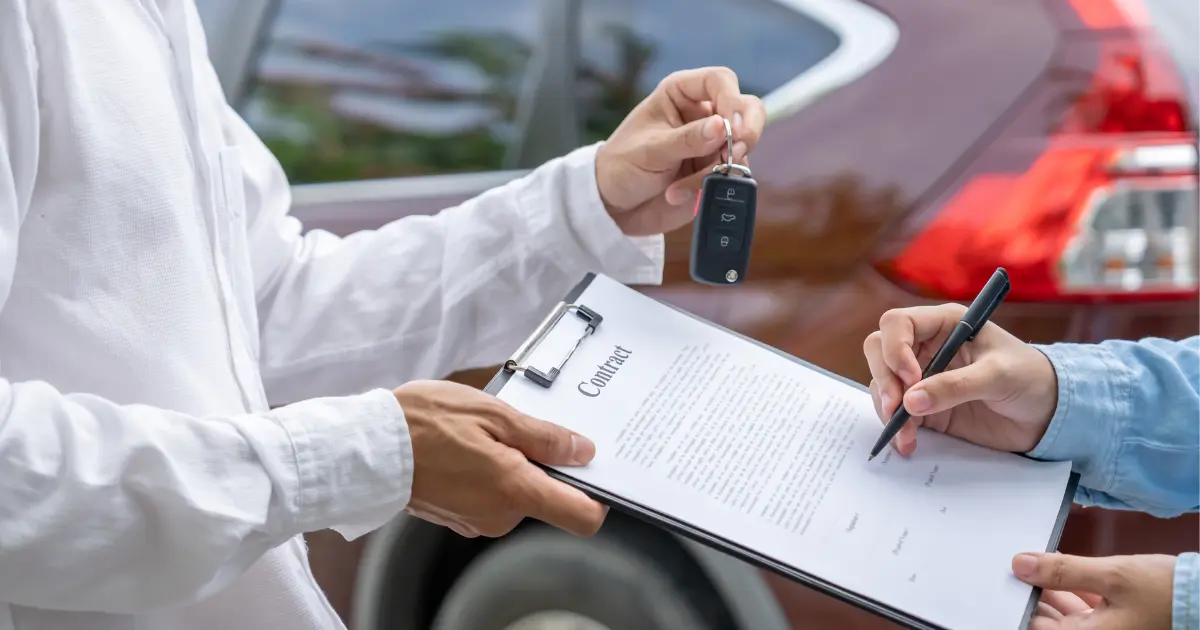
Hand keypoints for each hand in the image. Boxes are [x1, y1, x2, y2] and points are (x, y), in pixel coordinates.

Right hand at [394, 380, 606, 537]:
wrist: (367, 448)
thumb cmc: (424, 424)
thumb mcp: (494, 414)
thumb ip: (544, 436)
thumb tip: (582, 450)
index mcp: (516, 490)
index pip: (582, 516)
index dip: (596, 496)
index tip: (593, 470)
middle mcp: (501, 516)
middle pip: (546, 498)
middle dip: (540, 464)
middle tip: (516, 428)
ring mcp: (478, 521)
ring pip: (516, 494)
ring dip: (510, 464)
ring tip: (482, 433)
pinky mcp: (459, 518)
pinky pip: (489, 496)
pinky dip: (487, 473)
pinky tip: (466, 447)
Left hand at [596, 66, 766, 235]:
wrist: (614, 206)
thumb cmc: (622, 167)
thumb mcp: (649, 151)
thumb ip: (686, 139)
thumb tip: (721, 126)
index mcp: (681, 94)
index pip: (720, 80)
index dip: (731, 100)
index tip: (730, 129)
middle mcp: (703, 115)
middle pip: (747, 108)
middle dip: (747, 131)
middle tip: (734, 152)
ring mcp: (712, 144)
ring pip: (742, 147)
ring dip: (719, 169)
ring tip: (680, 188)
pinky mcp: (716, 172)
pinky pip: (733, 176)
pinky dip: (712, 188)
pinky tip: (680, 195)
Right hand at [863, 304, 1058, 454]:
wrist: (1047, 415)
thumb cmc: (1031, 378)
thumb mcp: (998, 376)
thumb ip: (955, 386)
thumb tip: (911, 402)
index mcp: (944, 324)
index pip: (898, 323)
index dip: (895, 348)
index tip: (912, 378)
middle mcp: (926, 347)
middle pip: (879, 351)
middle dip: (884, 379)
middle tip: (897, 407)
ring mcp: (922, 378)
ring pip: (882, 384)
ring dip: (887, 408)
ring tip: (906, 434)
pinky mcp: (923, 407)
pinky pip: (895, 413)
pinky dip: (896, 428)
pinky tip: (908, 443)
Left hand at [1013, 552, 1175, 628]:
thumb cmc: (1166, 593)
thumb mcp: (1111, 575)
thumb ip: (1064, 571)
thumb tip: (1021, 565)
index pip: (1035, 624)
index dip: (1019, 601)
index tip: (1008, 578)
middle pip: (1047, 621)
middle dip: (1032, 594)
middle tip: (1019, 567)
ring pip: (1063, 615)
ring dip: (1051, 591)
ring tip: (1039, 564)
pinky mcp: (1115, 623)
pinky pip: (1082, 611)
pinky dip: (1072, 591)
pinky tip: (1065, 570)